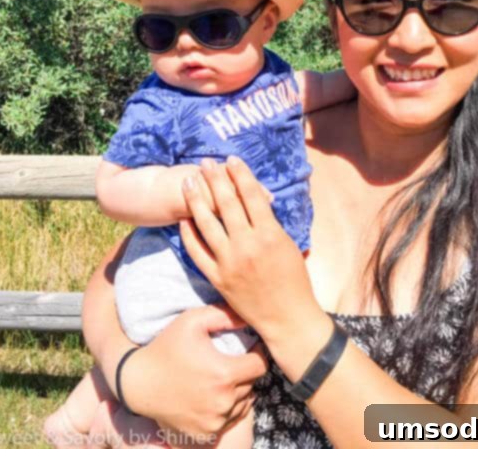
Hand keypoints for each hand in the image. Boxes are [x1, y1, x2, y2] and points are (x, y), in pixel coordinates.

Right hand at [121, 304, 266, 439]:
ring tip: (224, 376)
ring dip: (239, 390)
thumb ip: (223, 314)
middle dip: (246, 371)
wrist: (140, 382)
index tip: (250, 347)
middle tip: (234, 360)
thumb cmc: (167, 346)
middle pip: (252, 384)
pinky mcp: (206, 435)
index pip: (260, 366)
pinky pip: (230, 420)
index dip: (258, 353)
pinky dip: (229, 408)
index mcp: (224, 375)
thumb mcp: (192, 320)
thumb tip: (248, 316)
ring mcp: (214, 422)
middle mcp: (222, 402)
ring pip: (244, 403)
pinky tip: (216, 394)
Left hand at [180, 157, 321, 344]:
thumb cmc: (294, 280)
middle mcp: (247, 245)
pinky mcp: (217, 277)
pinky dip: (189, 233)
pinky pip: (197, 251)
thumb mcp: (288, 244)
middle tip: (205, 163)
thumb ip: (269, 223)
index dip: (241, 174)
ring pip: (207, 224)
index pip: (252, 195)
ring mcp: (229, 262)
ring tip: (188, 182)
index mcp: (269, 234)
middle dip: (215, 179)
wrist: (287, 318)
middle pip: (227, 203)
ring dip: (196, 199)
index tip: (232, 159)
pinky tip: (184, 218)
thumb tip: (255, 200)